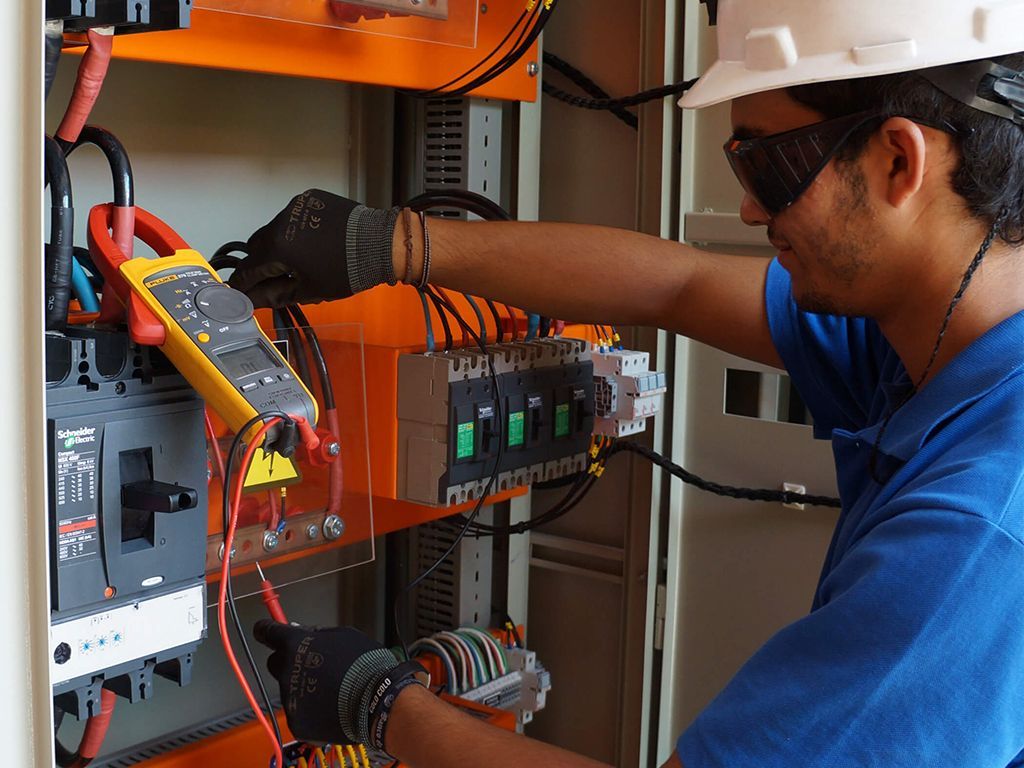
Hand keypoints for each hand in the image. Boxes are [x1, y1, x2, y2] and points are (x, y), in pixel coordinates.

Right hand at [228, 189, 399, 307]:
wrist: (379, 244)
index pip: (249, 269)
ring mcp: (295, 206)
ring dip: (279, 245)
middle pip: (258, 246)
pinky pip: (293, 217)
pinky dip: (295, 231)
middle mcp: (280, 221)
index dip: (243, 284)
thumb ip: (275, 295)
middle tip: (269, 280)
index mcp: (277, 246)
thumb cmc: (347, 270)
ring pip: (275, 230)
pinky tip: (311, 243)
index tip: (238, 292)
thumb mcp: (308, 290)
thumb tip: (254, 300)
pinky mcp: (310, 198)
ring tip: (297, 261)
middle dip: (260, 264)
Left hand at [253, 620, 424, 748]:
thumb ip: (317, 634)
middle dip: (289, 661)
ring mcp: (289, 698)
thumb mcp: (344, 635)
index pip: (267, 631)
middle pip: (276, 662)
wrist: (377, 700)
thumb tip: (303, 633)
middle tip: (313, 665)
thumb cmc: (365, 665)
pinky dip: (311, 709)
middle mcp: (286, 670)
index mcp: (295, 645)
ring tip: (331, 687)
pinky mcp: (297, 721)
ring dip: (304, 686)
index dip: (266, 629)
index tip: (263, 629)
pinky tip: (330, 704)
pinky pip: (299, 710)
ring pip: (289, 688)